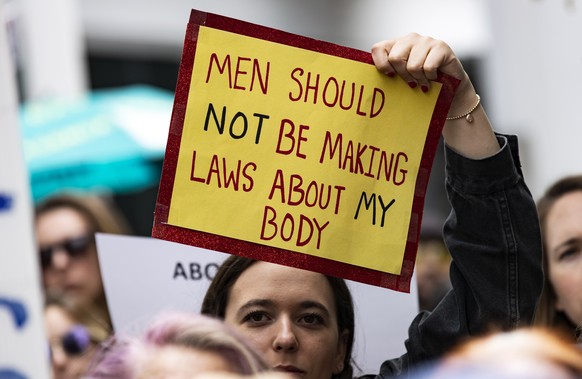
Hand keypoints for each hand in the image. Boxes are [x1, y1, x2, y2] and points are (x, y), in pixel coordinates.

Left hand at [371, 33, 498, 158]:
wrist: (449, 90)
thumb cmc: (422, 84)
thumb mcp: (401, 80)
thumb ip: (388, 75)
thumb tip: (369, 84)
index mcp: (396, 45)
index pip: (378, 48)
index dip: (381, 65)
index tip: (389, 77)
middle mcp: (410, 39)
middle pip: (395, 58)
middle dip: (403, 75)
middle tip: (411, 82)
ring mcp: (426, 41)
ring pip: (412, 64)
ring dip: (419, 79)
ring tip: (424, 81)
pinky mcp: (441, 47)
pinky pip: (428, 67)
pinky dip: (430, 78)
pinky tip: (434, 78)